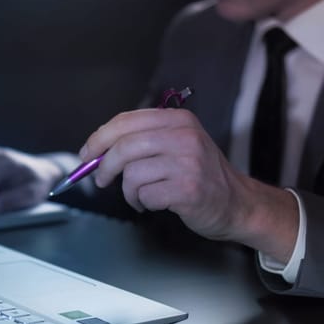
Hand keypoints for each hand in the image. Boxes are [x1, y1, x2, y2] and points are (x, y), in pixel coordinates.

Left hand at [81, 108, 297, 260]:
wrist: (237, 203)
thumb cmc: (200, 175)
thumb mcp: (176, 145)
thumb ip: (140, 142)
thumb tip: (95, 152)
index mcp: (178, 120)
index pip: (126, 121)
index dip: (99, 138)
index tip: (87, 154)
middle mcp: (184, 136)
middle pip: (124, 147)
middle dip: (105, 166)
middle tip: (101, 180)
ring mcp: (188, 163)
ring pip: (132, 174)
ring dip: (128, 191)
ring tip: (141, 196)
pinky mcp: (188, 189)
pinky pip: (145, 196)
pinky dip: (143, 203)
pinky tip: (156, 203)